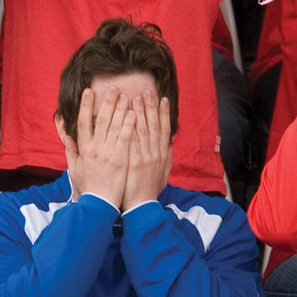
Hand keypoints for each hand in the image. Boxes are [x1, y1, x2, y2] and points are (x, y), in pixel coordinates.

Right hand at [57, 86, 133, 208]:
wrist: (99, 204)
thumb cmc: (88, 187)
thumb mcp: (74, 168)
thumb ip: (70, 150)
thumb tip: (65, 134)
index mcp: (84, 148)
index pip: (84, 122)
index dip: (86, 106)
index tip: (89, 91)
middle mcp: (95, 148)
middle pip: (101, 120)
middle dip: (107, 102)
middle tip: (114, 87)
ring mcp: (108, 153)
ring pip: (115, 126)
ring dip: (121, 109)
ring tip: (127, 95)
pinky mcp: (120, 159)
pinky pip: (126, 139)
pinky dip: (129, 125)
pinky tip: (134, 114)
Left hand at [122, 89, 171, 210]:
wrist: (141, 206)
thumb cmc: (150, 190)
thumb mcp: (163, 173)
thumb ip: (166, 156)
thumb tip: (169, 142)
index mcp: (162, 154)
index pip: (164, 129)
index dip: (164, 113)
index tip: (162, 98)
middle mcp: (155, 153)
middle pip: (153, 125)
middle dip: (150, 106)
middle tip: (146, 90)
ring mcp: (144, 156)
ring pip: (142, 129)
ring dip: (139, 112)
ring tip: (135, 96)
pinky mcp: (133, 161)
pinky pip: (131, 140)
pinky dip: (130, 126)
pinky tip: (127, 115)